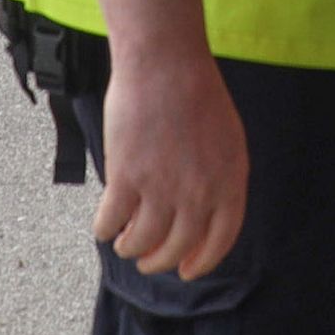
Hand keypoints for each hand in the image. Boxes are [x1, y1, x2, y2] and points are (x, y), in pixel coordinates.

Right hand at [91, 44, 246, 280]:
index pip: (219, 242)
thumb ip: (221, 179)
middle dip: (160, 261)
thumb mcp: (228, 140)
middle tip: (148, 260)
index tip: (187, 271)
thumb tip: (204, 214)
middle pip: (177, 248)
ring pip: (141, 242)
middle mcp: (198, 193)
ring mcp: (161, 188)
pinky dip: (105, 230)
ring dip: (131, 248)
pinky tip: (104, 227)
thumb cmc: (196, 93)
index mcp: (229, 183)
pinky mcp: (126, 178)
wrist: (165, 63)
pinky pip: (111, 222)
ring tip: (125, 243)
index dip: (201, 262)